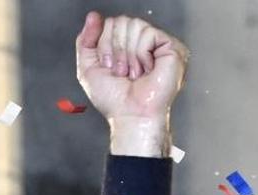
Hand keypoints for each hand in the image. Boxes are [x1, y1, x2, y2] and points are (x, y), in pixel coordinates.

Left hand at [75, 12, 188, 155]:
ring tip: (134, 73)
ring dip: (127, 55)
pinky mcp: (172, 47)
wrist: (131, 115)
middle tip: (122, 73)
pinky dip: (141, 54)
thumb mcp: (88, 69)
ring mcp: (158, 43)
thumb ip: (85, 41)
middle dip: (114, 49)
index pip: (110, 23)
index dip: (104, 45)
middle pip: (120, 21)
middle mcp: (142, 42)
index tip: (109, 68)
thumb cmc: (114, 99)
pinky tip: (146, 70)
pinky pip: (148, 33)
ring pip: (133, 24)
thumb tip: (93, 16)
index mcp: (126, 45)